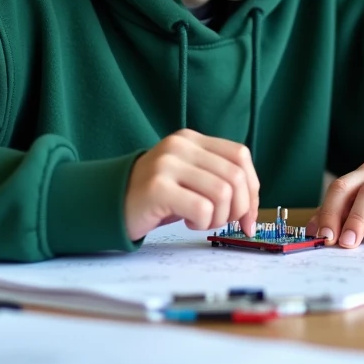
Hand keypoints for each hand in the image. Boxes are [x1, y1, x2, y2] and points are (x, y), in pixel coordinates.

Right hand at [124, 129, 259, 240]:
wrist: (111, 205)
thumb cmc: (159, 197)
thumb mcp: (191, 179)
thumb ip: (220, 180)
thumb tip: (253, 209)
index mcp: (192, 139)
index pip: (240, 156)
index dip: (252, 188)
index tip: (249, 215)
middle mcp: (180, 146)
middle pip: (235, 177)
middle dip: (240, 208)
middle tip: (225, 223)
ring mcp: (167, 165)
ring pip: (223, 193)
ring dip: (219, 217)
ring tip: (201, 220)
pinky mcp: (157, 188)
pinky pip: (202, 208)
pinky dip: (202, 222)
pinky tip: (188, 222)